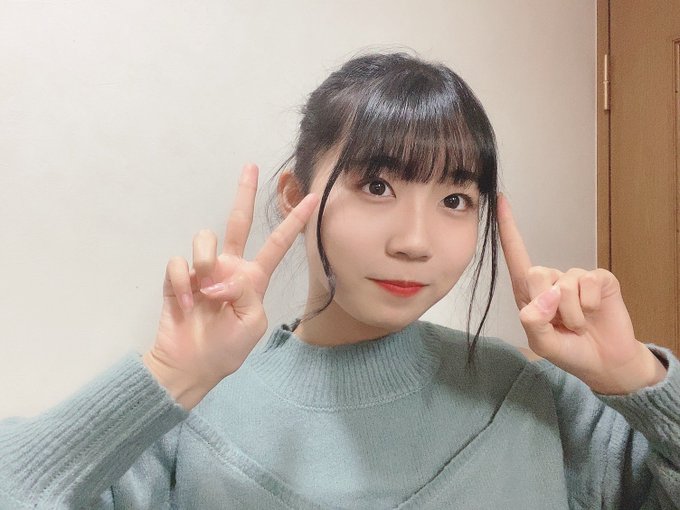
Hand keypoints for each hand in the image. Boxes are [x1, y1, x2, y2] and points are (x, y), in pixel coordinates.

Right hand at [143, 164, 317, 408]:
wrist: (191, 365)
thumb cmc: (227, 348)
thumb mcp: (252, 322)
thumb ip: (244, 292)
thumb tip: (219, 275)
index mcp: (253, 278)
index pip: (276, 244)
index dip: (294, 222)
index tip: (312, 198)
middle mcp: (229, 267)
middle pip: (238, 222)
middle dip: (244, 194)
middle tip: (250, 167)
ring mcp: (203, 270)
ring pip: (205, 238)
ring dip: (205, 261)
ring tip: (204, 292)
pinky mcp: (178, 276)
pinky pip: (179, 263)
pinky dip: (182, 283)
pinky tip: (185, 303)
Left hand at [497, 194, 666, 394]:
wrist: (605, 363)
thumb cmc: (569, 350)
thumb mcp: (543, 343)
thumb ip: (535, 322)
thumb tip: (548, 295)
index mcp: (529, 292)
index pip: (515, 255)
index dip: (508, 228)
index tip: (501, 200)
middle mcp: (551, 280)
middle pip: (537, 273)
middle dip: (548, 304)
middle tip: (562, 323)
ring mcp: (576, 278)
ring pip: (565, 285)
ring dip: (572, 314)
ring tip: (579, 324)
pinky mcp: (599, 279)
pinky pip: (589, 284)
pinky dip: (590, 305)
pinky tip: (594, 313)